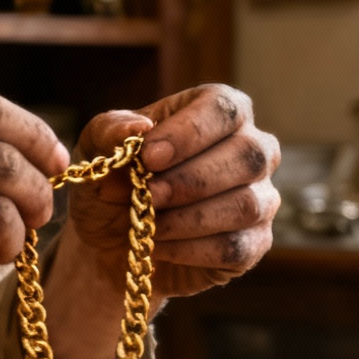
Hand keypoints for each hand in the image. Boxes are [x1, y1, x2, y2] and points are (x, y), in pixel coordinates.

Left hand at [63, 84, 279, 301]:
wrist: (115, 241)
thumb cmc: (115, 181)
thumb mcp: (97, 149)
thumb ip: (110, 129)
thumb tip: (138, 128)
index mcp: (220, 111)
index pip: (224, 109)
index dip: (189, 133)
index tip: (148, 157)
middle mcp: (253, 149)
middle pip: (248, 155)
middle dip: (190, 180)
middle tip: (146, 195)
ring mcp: (261, 198)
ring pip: (246, 205)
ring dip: (188, 218)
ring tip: (146, 224)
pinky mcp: (255, 243)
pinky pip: (236, 247)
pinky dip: (191, 249)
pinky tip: (159, 247)